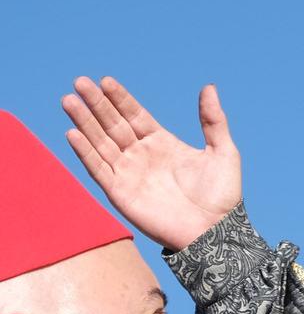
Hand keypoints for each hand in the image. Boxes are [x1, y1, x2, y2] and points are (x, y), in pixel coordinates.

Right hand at [62, 78, 241, 250]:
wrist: (214, 232)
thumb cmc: (223, 196)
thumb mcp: (223, 152)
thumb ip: (213, 120)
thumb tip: (209, 87)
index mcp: (162, 143)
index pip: (135, 115)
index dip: (120, 98)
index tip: (106, 81)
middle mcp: (141, 155)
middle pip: (113, 124)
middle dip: (96, 104)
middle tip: (80, 82)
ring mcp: (128, 173)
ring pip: (100, 142)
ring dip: (84, 122)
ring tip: (69, 100)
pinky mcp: (120, 193)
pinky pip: (98, 169)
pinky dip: (85, 152)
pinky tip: (73, 133)